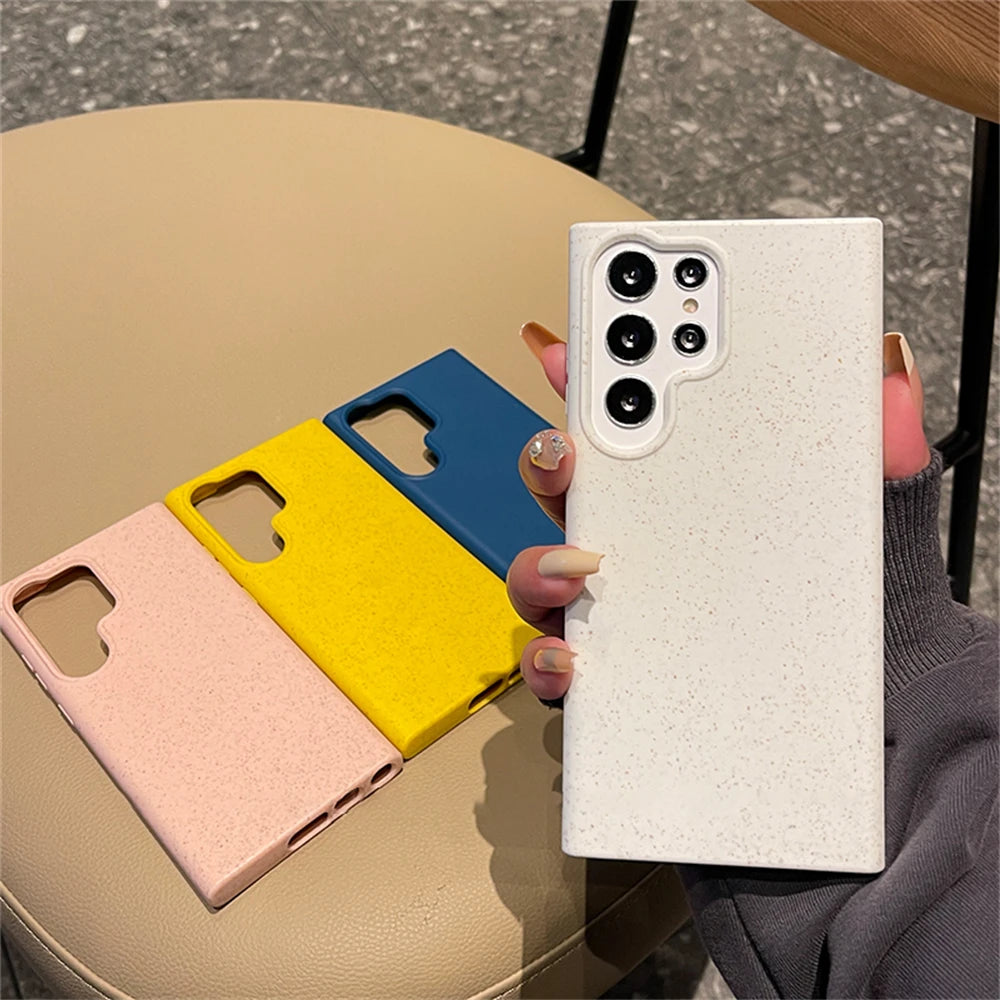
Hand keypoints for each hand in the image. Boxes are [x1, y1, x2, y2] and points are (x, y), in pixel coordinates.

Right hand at [506, 322, 930, 704]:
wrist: (885, 696)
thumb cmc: (858, 602)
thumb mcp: (872, 518)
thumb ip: (880, 451)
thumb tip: (891, 382)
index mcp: (686, 496)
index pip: (627, 434)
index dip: (593, 390)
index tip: (575, 353)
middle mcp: (642, 548)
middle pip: (567, 497)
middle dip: (547, 462)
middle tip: (564, 449)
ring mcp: (623, 612)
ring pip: (548, 579)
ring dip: (539, 564)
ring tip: (573, 562)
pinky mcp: (622, 677)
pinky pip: (562, 669)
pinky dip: (549, 661)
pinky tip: (568, 656)